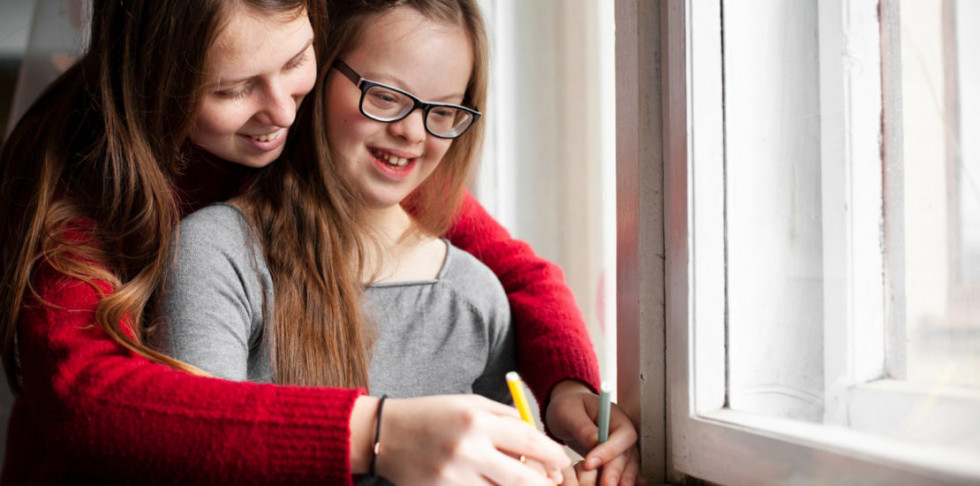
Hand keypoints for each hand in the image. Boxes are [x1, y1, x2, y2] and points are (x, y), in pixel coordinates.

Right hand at [374, 394, 569, 484]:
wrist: (387, 434)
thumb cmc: (434, 415)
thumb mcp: (471, 404)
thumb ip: (506, 418)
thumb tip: (540, 443)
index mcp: (478, 420)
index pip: (529, 442)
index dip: (552, 455)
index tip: (561, 462)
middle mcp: (468, 449)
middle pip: (522, 479)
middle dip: (543, 484)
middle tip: (551, 483)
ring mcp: (454, 476)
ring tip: (521, 483)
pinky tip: (493, 485)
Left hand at [545, 381, 643, 485]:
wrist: (567, 412)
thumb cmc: (568, 407)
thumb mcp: (568, 412)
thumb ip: (581, 426)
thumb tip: (594, 441)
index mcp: (615, 416)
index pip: (623, 434)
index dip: (610, 451)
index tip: (590, 463)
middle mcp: (622, 432)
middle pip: (628, 453)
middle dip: (616, 471)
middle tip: (605, 485)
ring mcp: (621, 446)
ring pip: (628, 465)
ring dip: (621, 479)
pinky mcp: (615, 458)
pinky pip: (622, 470)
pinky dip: (621, 479)